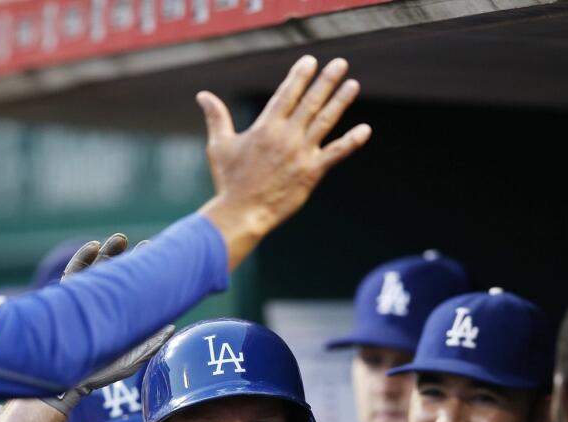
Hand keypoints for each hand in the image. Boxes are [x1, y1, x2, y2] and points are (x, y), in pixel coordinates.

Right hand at [42, 236, 166, 414]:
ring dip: (108, 251)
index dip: (145, 273)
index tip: (160, 259)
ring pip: (96, 268)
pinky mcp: (64, 299)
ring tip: (121, 240)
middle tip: (146, 246)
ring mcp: (82, 299)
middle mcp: (100, 304)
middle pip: (115, 273)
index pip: (132, 288)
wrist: (70, 383)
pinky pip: (73, 273)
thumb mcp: (132, 359)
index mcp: (117, 314)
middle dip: (129, 257)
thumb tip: (172, 327)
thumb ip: (151, 344)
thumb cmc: (101, 373)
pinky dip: (82, 257)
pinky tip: (94, 247)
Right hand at [197, 55, 370, 267]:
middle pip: (310, 102)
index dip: (299, 76)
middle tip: (340, 63)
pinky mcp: (312, 172)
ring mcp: (301, 153)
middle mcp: (285, 136)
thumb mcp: (219, 146)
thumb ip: (216, 117)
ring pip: (325, 121)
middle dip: (326, 80)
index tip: (310, 61)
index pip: (286, 94)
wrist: (242, 213)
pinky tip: (365, 130)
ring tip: (353, 84)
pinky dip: (351, 141)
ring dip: (340, 101)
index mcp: (265, 127)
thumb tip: (203, 95)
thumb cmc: (229, 181)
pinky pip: (336, 153)